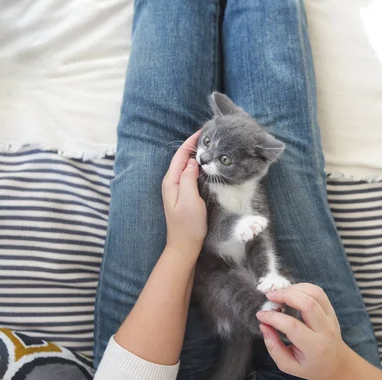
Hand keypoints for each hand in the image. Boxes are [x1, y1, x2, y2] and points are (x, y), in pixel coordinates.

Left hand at [162, 131, 206, 256]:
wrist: (184, 246)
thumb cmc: (188, 225)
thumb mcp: (189, 199)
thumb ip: (188, 178)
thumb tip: (192, 161)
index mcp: (171, 181)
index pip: (180, 155)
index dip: (190, 142)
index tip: (203, 131)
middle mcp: (172, 183)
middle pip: (182, 158)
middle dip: (194, 146)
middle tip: (210, 136)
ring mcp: (177, 190)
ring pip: (187, 166)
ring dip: (197, 156)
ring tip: (210, 146)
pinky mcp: (184, 196)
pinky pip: (190, 175)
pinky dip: (198, 167)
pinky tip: (207, 166)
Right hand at [256, 283, 351, 379]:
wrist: (335, 364)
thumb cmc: (310, 366)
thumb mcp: (288, 365)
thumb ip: (274, 347)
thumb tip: (264, 326)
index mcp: (314, 347)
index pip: (292, 326)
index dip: (273, 317)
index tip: (261, 315)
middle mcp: (325, 330)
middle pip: (307, 304)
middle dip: (285, 295)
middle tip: (269, 296)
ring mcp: (330, 318)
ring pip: (315, 293)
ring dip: (294, 288)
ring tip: (279, 293)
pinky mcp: (331, 310)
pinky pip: (318, 292)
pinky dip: (303, 287)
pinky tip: (291, 292)